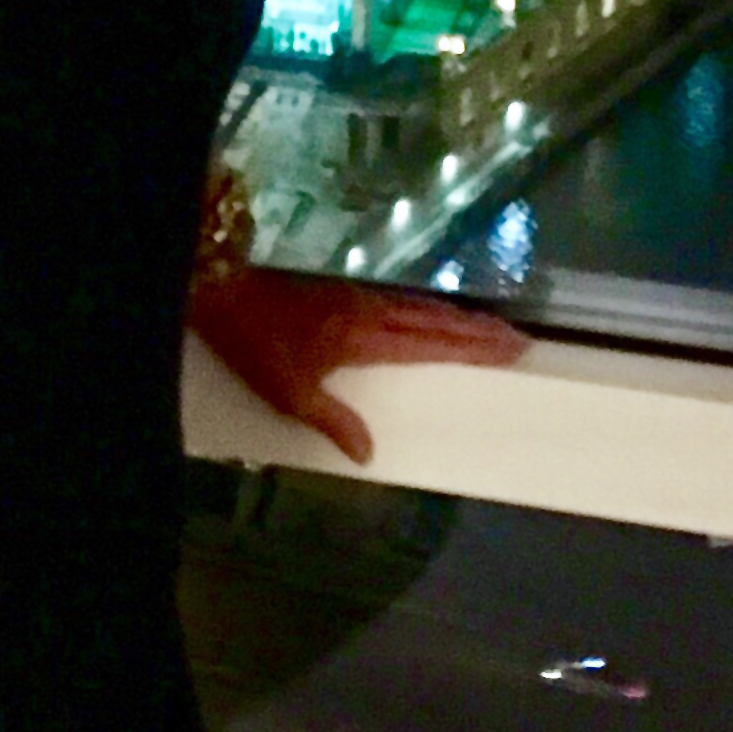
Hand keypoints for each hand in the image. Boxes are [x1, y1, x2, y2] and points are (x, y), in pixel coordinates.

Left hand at [188, 263, 525, 465]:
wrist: (214, 278)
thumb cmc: (250, 338)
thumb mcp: (287, 391)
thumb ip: (333, 421)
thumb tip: (369, 453)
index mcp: (364, 335)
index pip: (432, 342)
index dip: (473, 347)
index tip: (514, 347)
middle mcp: (367, 309)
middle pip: (433, 320)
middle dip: (477, 331)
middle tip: (518, 338)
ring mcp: (352, 293)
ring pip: (416, 306)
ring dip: (454, 317)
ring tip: (487, 328)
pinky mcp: (334, 287)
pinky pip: (394, 300)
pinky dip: (423, 309)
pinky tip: (426, 314)